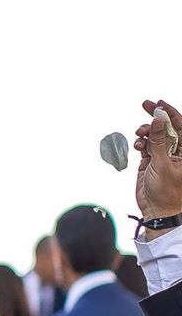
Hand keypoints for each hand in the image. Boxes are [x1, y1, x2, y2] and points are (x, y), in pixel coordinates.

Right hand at [134, 97, 181, 222]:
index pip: (180, 126)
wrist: (157, 211)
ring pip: (154, 135)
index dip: (170, 113)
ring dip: (146, 132)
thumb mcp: (163, 164)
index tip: (159, 104)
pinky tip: (138, 145)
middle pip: (167, 127)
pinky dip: (141, 143)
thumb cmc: (167, 192)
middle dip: (156, 116)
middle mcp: (176, 150)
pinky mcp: (151, 162)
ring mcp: (163, 155)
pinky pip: (146, 145)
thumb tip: (158, 120)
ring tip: (140, 133)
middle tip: (146, 105)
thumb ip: (159, 141)